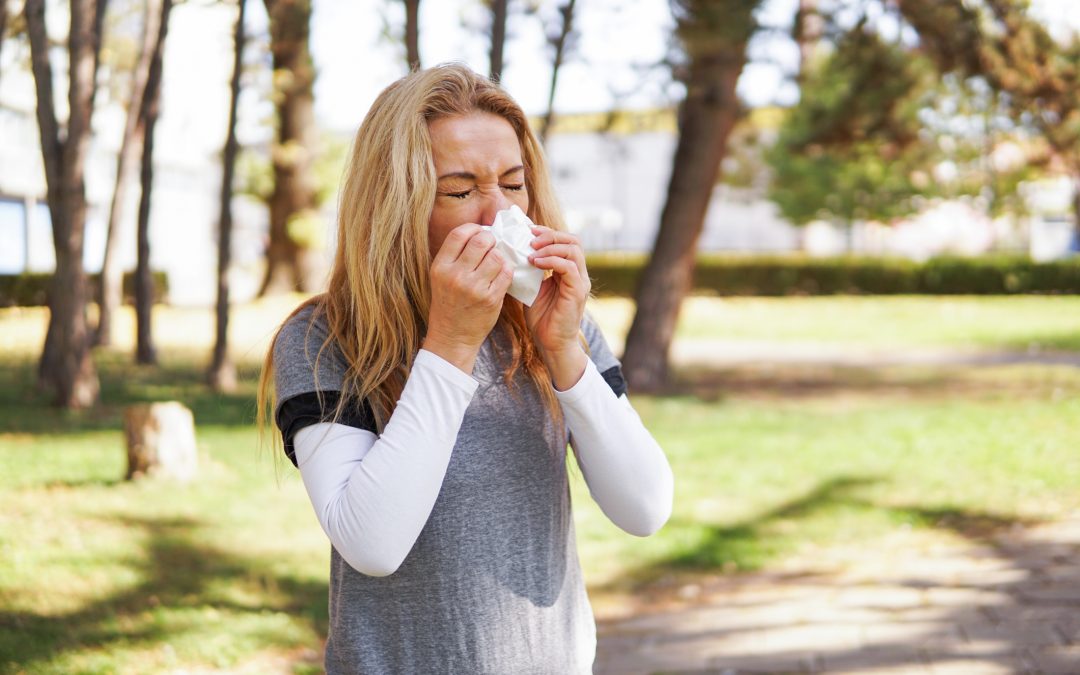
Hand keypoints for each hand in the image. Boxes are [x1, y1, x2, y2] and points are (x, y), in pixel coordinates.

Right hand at [425, 224, 512, 372]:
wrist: (452, 336)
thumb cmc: (448, 303)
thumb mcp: (441, 277)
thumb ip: (455, 256)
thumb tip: (479, 232)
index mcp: (440, 267)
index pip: (459, 234)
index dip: (474, 229)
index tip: (480, 233)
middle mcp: (455, 275)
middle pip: (481, 241)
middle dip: (490, 240)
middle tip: (492, 246)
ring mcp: (474, 288)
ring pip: (497, 256)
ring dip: (500, 256)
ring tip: (496, 263)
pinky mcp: (490, 299)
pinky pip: (506, 273)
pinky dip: (507, 270)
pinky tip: (502, 274)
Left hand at [525, 226, 590, 388]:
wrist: (551, 344)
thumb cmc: (542, 319)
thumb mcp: (533, 288)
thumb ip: (530, 271)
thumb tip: (512, 253)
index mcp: (569, 271)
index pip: (565, 242)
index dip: (548, 233)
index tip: (528, 231)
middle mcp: (578, 274)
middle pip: (573, 240)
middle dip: (550, 235)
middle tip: (530, 238)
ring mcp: (580, 282)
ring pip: (573, 250)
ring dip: (550, 246)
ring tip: (531, 251)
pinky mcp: (577, 291)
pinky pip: (569, 267)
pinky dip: (551, 260)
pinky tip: (535, 263)